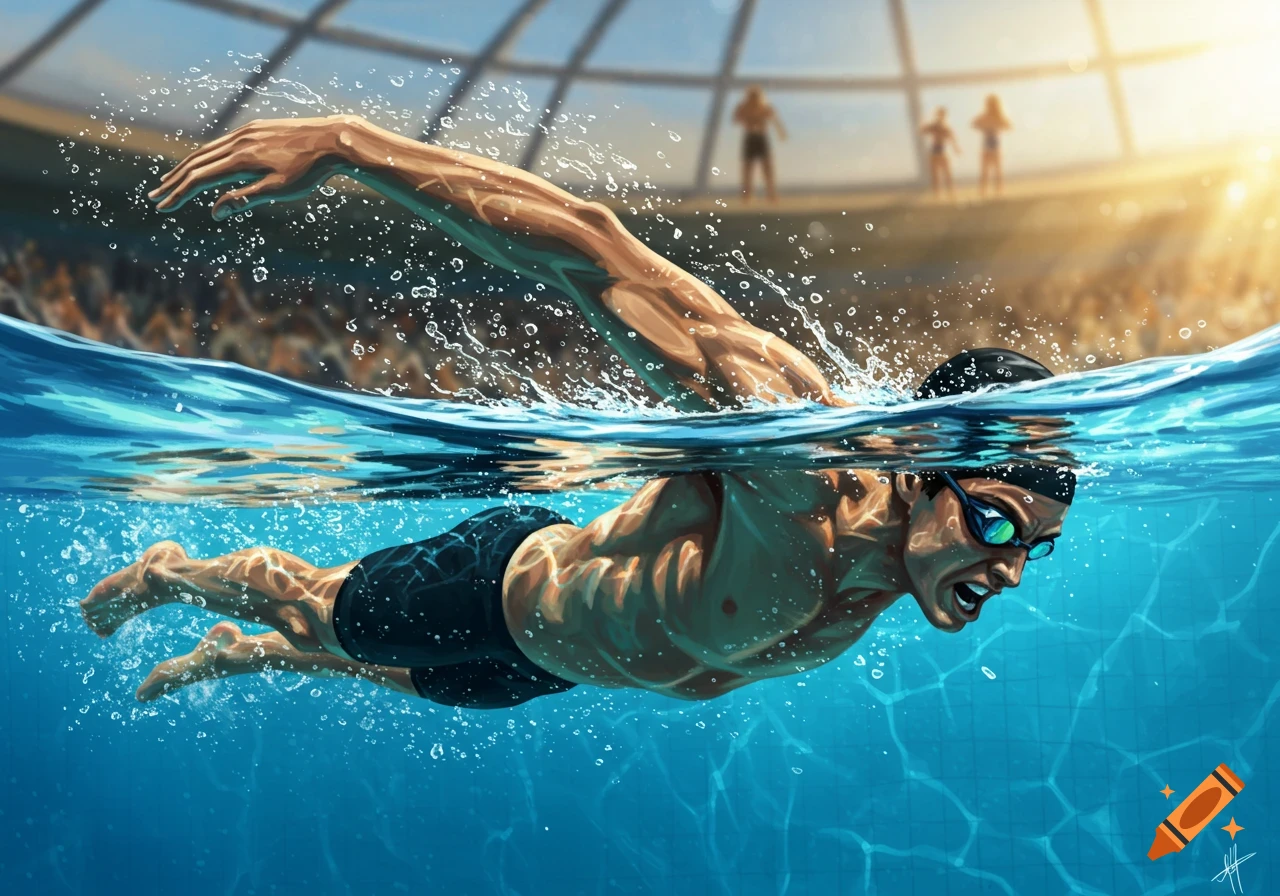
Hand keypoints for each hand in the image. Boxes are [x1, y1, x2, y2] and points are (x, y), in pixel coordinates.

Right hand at [148, 116, 355, 219]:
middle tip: (155, 196)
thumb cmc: (309, 171)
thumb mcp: (278, 190)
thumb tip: (215, 212)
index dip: (179, 195)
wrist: (333, 139)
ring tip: (171, 180)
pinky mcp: (254, 128)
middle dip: (174, 182)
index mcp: (240, 160)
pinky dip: (205, 155)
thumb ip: (244, 199)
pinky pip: (221, 143)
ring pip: (206, 151)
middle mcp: (237, 142)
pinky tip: (203, 163)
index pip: (199, 179)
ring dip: (186, 167)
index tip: (163, 207)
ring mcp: (245, 132)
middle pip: (196, 163)